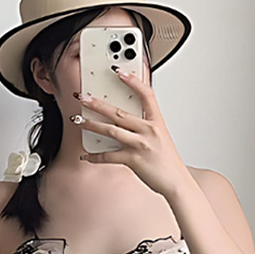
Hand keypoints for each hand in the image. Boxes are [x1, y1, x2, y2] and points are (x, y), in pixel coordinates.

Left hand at [74, 67, 191, 196]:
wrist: (176, 182)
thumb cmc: (167, 161)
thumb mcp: (160, 137)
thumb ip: (145, 126)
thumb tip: (125, 120)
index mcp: (157, 122)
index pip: (146, 95)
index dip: (133, 81)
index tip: (119, 71)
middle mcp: (148, 131)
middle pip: (119, 112)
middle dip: (98, 103)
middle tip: (83, 97)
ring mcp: (140, 145)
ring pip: (110, 130)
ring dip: (91, 124)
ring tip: (78, 120)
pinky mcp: (133, 160)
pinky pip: (109, 156)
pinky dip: (95, 156)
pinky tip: (86, 155)